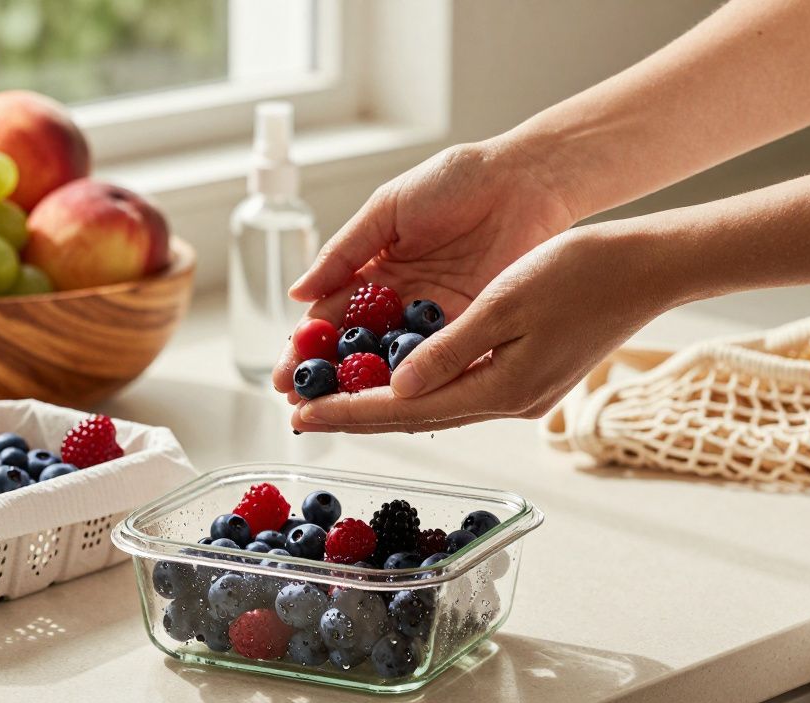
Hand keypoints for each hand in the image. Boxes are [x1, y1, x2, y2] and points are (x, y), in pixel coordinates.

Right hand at [272, 137, 577, 397]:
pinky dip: (416, 382)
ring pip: (392, 363)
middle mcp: (401, 300)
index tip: (285, 375)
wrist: (524, 180)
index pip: (330, 317)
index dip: (307, 347)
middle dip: (327, 380)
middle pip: (356, 349)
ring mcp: (435, 318)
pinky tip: (394, 404)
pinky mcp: (471, 327)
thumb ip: (344, 252)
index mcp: (374, 269)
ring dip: (366, 391)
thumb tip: (298, 294)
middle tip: (302, 407)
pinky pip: (437, 361)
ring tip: (339, 416)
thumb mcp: (387, 210)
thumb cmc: (456, 179)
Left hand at [289, 226, 679, 432]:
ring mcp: (521, 395)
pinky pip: (459, 390)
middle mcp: (508, 402)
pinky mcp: (530, 379)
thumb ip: (448, 348)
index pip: (404, 410)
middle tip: (301, 416)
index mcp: (499, 389)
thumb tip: (398, 386)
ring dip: (382, 404)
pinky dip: (420, 387)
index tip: (301, 416)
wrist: (649, 268)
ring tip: (334, 401)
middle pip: (415, 416)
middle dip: (355, 415)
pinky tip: (395, 381)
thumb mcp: (505, 302)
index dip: (348, 413)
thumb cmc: (582, 273)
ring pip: (435, 406)